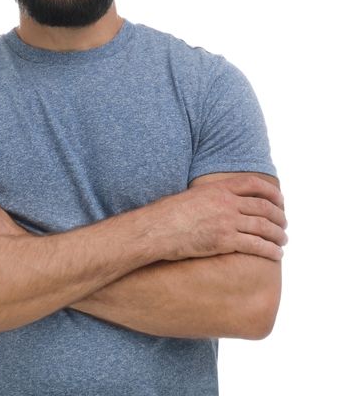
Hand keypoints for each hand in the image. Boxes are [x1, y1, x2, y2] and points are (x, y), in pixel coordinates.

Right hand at [149, 174, 286, 261]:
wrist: (154, 230)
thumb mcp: (189, 197)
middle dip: (279, 217)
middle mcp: (226, 203)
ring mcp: (226, 222)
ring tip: (282, 240)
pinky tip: (276, 253)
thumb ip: (208, 197)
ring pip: (264, 227)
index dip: (272, 192)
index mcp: (217, 189)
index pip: (253, 184)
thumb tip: (217, 204)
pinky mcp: (224, 241)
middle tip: (283, 224)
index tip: (280, 200)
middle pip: (264, 207)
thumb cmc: (165, 216)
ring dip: (278, 235)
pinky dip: (271, 250)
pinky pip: (256, 245)